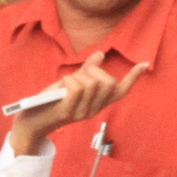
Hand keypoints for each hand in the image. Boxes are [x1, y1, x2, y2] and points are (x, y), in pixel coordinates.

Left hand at [11, 49, 147, 156]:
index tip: (144, 63)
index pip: (120, 91)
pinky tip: (61, 85)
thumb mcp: (72, 83)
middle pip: (107, 81)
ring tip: (65, 84)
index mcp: (98, 103)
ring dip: (76, 76)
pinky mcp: (68, 112)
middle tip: (77, 76)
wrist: (33, 121)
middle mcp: (94, 110)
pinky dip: (68, 80)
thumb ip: (87, 70)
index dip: (133, 77)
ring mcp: (82, 113)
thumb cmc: (53, 100)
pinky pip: (76, 88)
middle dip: (93, 71)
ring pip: (91, 83)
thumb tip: (100, 54)